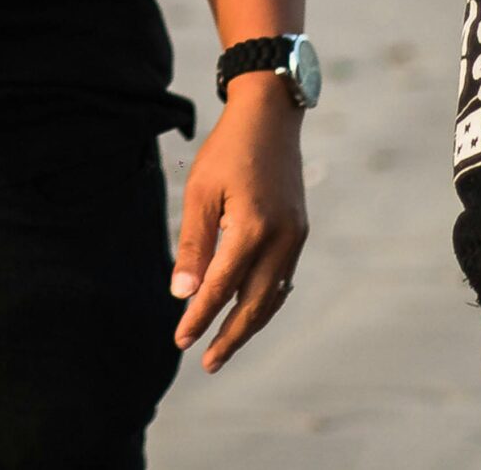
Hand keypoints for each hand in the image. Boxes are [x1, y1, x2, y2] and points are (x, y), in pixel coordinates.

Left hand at [171, 83, 305, 371]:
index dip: (200, 317)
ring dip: (249, 325)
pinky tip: (250, 312)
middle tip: (206, 363)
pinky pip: (282, 278)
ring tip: (224, 347)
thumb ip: (193, 245)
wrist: (270, 116)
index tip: (181, 340)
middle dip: (230, 336)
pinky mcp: (299, 231)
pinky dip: (266, 301)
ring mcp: (295, 236)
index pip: (221, 287)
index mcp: (252, 227)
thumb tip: (182, 293)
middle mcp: (280, 238)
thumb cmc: (227, 150)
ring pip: (273, 296)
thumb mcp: (200, 192)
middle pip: (255, 303)